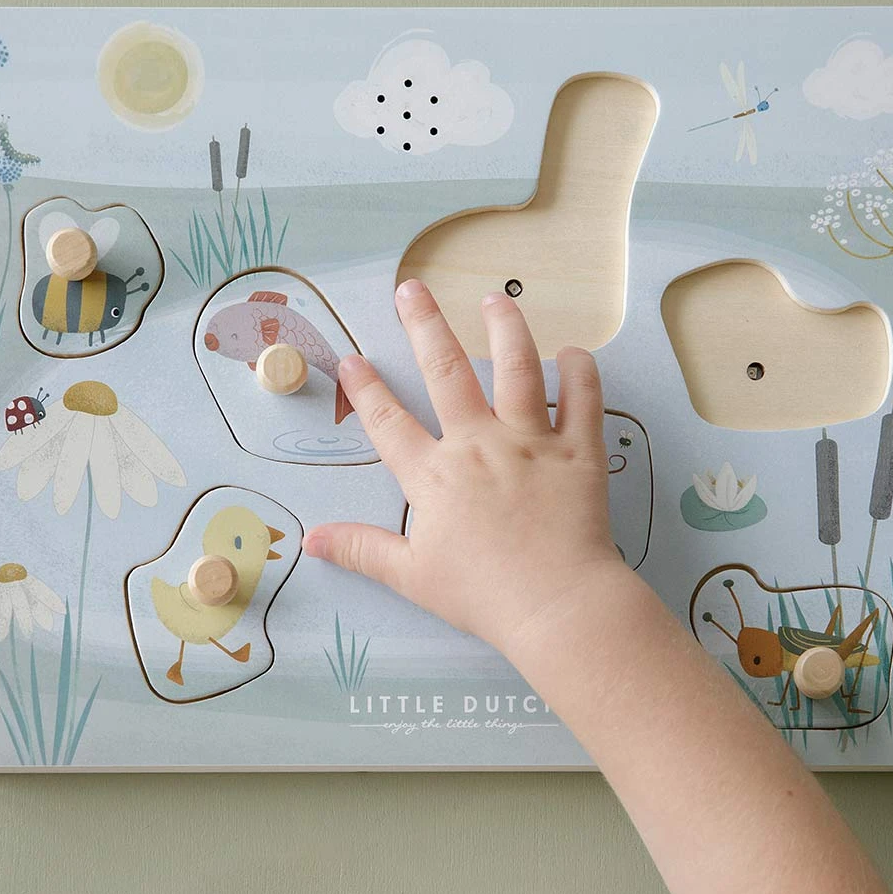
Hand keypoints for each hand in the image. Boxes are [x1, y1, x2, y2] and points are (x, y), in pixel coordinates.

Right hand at [303, 278, 629, 656]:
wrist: (556, 605)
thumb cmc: (482, 594)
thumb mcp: (411, 576)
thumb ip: (362, 550)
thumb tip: (309, 540)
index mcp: (434, 475)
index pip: (389, 422)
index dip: (366, 389)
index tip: (352, 357)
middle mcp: (478, 444)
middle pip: (447, 372)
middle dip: (425, 325)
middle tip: (412, 288)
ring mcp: (530, 442)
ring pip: (518, 368)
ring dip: (504, 328)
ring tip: (495, 298)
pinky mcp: (578, 451)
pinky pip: (583, 400)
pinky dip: (581, 372)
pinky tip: (575, 352)